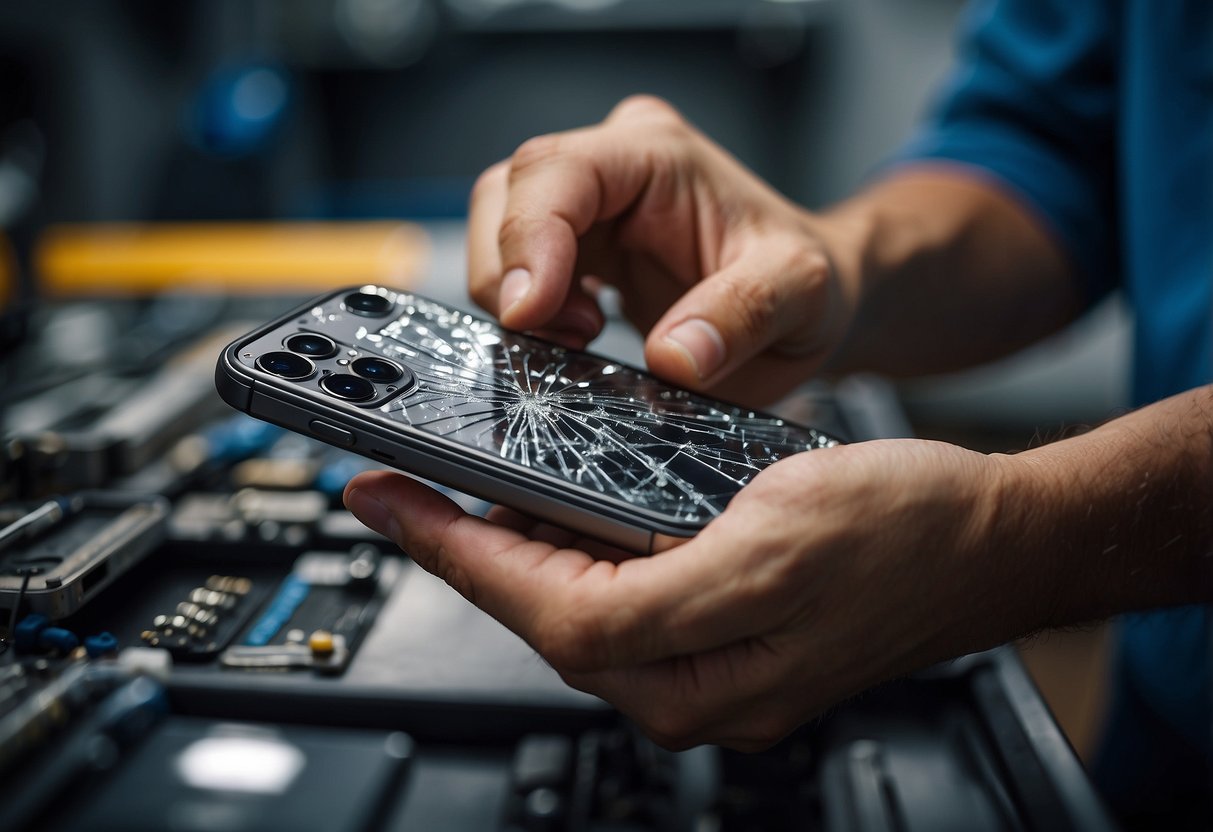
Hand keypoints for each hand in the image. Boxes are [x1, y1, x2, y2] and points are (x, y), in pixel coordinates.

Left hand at [344, 439, 1039, 749]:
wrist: (986, 538)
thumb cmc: (906, 530)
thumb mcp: (774, 541)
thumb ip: (657, 589)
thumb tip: (560, 596)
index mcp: (697, 669)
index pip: (539, 611)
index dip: (455, 554)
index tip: (391, 504)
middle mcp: (693, 688)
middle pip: (544, 619)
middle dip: (467, 556)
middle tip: (408, 496)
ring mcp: (710, 675)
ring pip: (575, 615)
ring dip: (511, 560)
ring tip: (457, 502)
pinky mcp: (727, 649)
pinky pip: (622, 610)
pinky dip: (573, 565)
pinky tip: (554, 528)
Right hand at [468, 95, 859, 403]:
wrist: (804, 303)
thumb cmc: (805, 283)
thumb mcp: (801, 295)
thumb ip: (742, 316)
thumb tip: (674, 357)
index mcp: (659, 154)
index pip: (558, 172)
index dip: (529, 240)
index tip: (531, 311)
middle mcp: (615, 165)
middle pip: (508, 194)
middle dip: (513, 274)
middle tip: (566, 338)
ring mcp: (591, 206)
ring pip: (500, 230)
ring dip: (517, 295)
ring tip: (578, 340)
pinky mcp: (578, 247)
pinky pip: (519, 269)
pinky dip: (528, 311)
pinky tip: (574, 338)